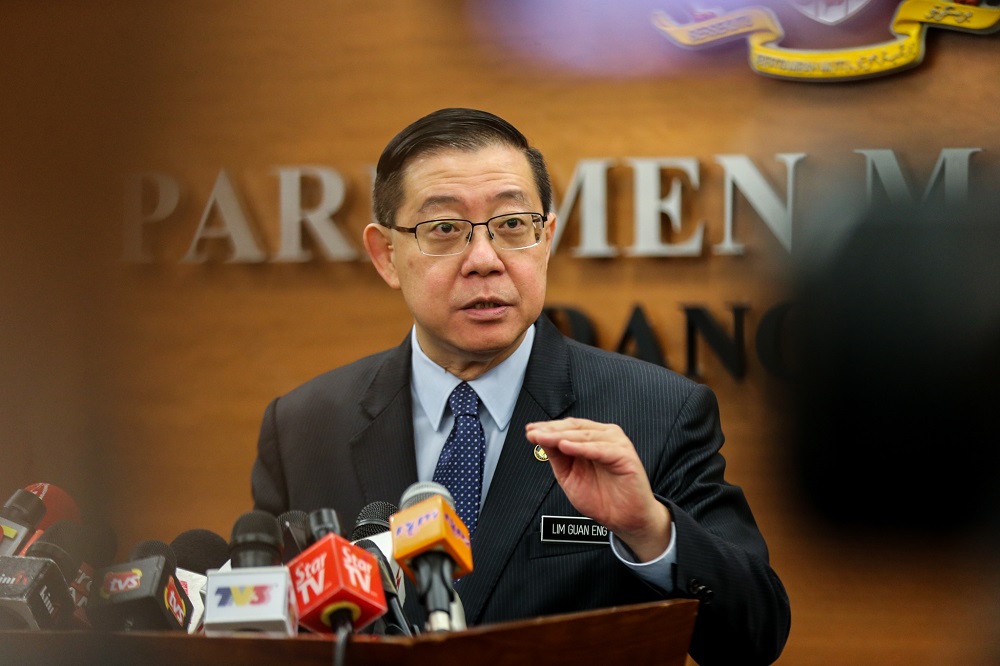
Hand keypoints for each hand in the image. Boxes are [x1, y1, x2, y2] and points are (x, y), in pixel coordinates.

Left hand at [525, 418, 670, 561]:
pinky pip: (601, 449)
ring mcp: (616, 444)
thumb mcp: (569, 475)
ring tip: (544, 438)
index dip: (548, 428)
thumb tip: (540, 438)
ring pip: (585, 436)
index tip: (530, 431)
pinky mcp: (625, 456)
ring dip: (563, 436)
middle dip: (551, 431)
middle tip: (534, 434)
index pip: (568, 427)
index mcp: (592, 438)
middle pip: (575, 428)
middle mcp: (605, 437)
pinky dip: (583, 447)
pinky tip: (566, 447)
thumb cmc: (601, 497)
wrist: (623, 519)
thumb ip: (557, 456)